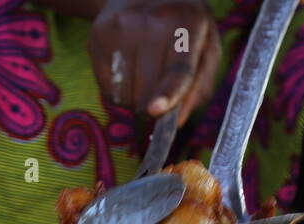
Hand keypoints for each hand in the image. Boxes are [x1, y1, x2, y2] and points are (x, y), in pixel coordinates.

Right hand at [87, 0, 220, 124]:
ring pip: (125, 95)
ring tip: (143, 73)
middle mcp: (152, 22)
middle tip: (159, 89)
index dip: (168, 92)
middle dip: (153, 104)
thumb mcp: (205, 49)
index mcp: (188, 24)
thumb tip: (176, 121)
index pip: (178, 67)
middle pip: (147, 92)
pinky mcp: (98, 36)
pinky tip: (127, 69)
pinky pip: (107, 90)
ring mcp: (121, 27)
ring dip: (136, 99)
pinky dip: (119, 91)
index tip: (156, 110)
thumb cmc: (184, 28)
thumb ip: (199, 87)